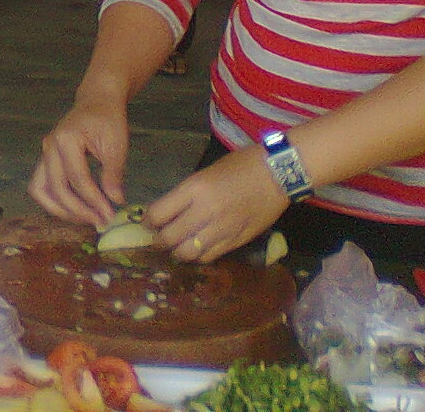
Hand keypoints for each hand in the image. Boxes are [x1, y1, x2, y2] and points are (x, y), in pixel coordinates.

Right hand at [28, 98, 128, 226]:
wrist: (97, 102)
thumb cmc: (108, 119)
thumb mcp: (116, 144)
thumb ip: (113, 174)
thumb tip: (115, 202)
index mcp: (66, 139)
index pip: (77, 179)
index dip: (93, 201)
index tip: (109, 215)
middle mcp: (49, 147)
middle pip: (56, 188)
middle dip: (77, 210)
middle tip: (99, 221)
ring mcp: (45, 153)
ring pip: (40, 190)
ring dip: (61, 209)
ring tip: (85, 218)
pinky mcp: (47, 160)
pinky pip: (44, 186)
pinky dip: (57, 201)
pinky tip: (77, 208)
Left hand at [144, 146, 287, 262]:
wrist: (277, 174)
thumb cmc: (240, 166)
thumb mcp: (205, 173)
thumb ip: (187, 194)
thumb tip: (168, 211)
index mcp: (194, 189)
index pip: (159, 214)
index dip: (148, 221)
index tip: (147, 222)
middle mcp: (205, 212)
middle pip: (169, 237)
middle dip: (158, 240)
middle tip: (157, 238)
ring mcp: (222, 230)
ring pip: (188, 253)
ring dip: (176, 252)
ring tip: (175, 247)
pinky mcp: (236, 241)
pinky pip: (209, 257)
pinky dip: (197, 256)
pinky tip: (196, 250)